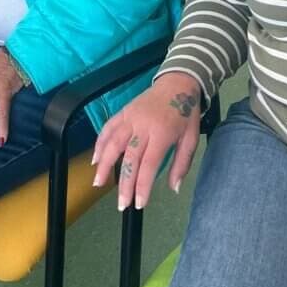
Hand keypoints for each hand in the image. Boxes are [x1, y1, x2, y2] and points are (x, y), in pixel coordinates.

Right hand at [91, 72, 202, 210]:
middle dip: (124, 182)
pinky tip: (95, 159)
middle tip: (120, 204)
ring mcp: (130, 117)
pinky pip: (108, 128)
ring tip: (98, 182)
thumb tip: (174, 188)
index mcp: (162, 134)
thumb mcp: (191, 139)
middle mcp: (143, 126)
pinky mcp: (123, 111)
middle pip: (129, 157)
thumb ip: (182, 164)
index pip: (149, 164)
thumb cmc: (186, 113)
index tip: (138, 204)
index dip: (142, 185)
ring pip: (113, 142)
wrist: (177, 82)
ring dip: (104, 163)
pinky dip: (99, 143)